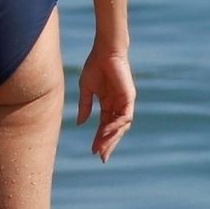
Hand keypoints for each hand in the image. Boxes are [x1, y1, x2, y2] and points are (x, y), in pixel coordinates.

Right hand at [77, 48, 134, 162]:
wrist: (105, 52)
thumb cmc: (95, 66)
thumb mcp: (86, 89)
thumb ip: (85, 106)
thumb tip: (80, 123)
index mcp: (108, 103)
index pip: (104, 126)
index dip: (99, 139)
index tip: (93, 151)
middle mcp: (118, 105)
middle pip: (114, 130)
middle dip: (108, 144)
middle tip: (101, 157)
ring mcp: (124, 102)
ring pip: (121, 126)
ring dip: (111, 138)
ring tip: (102, 148)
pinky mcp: (129, 97)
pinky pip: (125, 116)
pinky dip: (116, 125)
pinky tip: (106, 131)